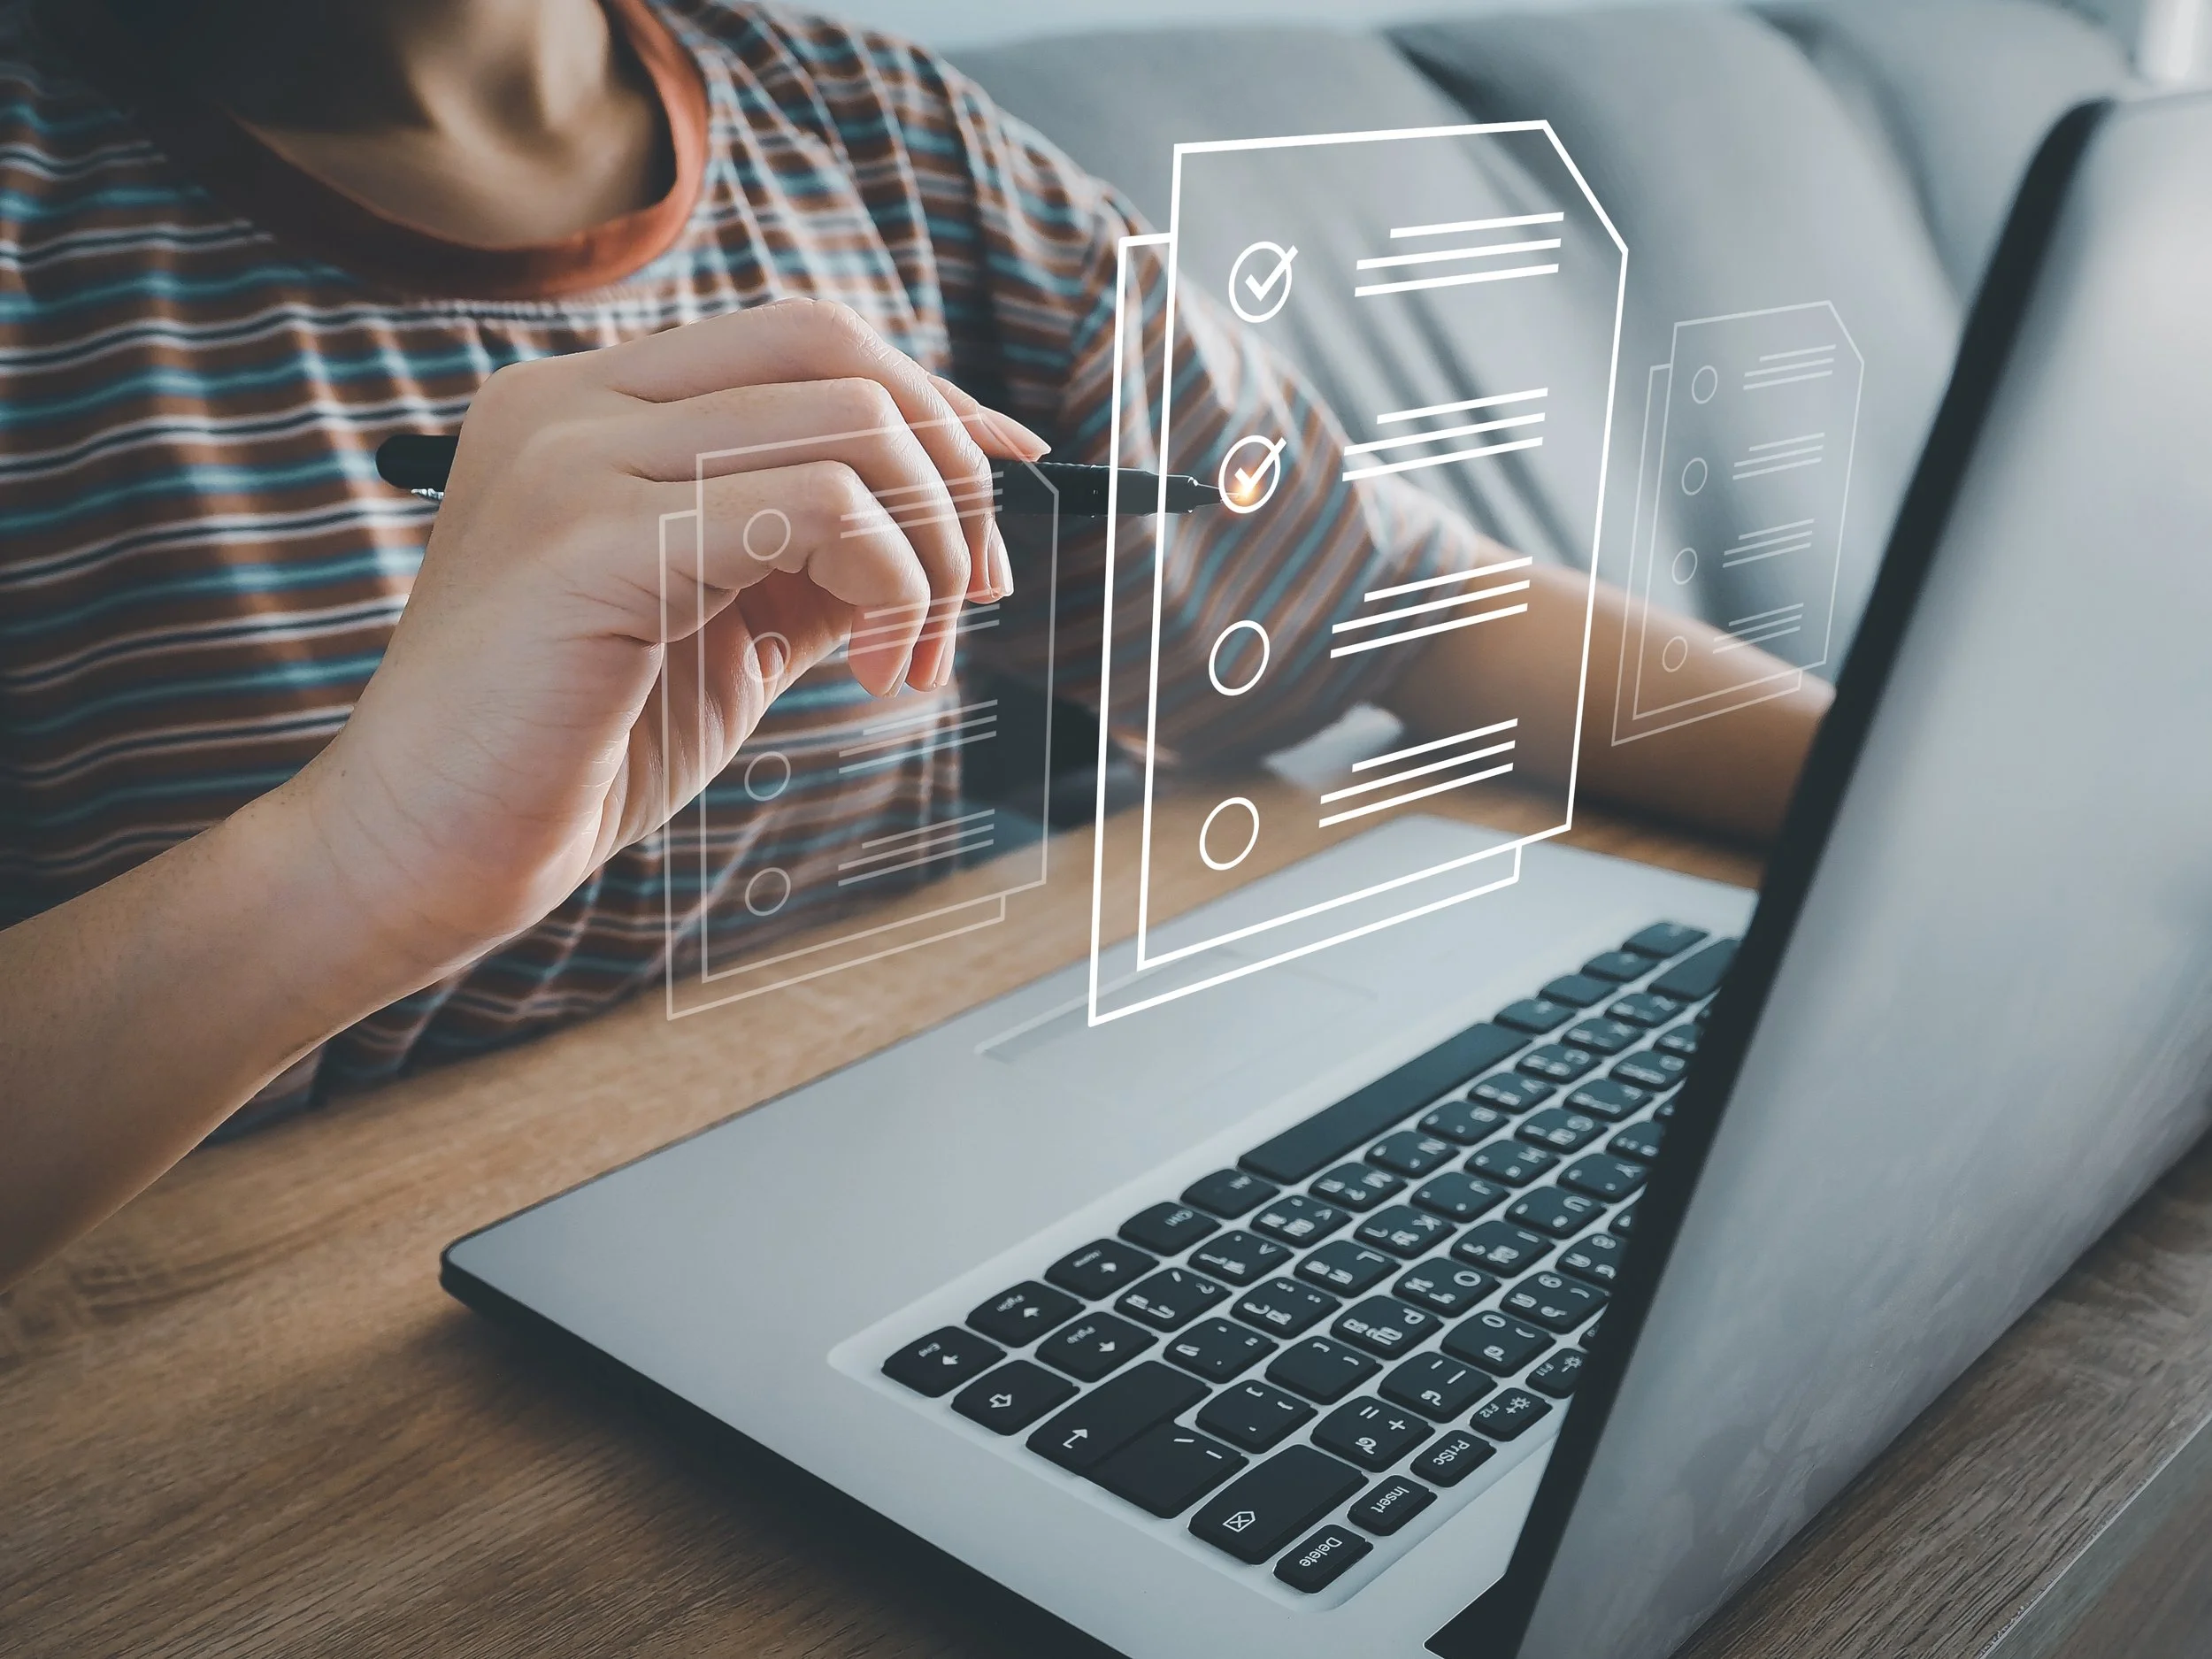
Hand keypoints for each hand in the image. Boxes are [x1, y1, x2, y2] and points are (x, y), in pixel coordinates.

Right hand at [291, 298, 1047, 982]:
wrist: (422, 857)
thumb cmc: (574, 751)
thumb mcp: (726, 625)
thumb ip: (816, 554)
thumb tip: (956, 517)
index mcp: (589, 403)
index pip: (803, 341)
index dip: (931, 401)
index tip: (1003, 489)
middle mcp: (570, 400)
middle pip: (835, 347)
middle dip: (947, 463)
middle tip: (979, 589)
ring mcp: (570, 455)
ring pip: (848, 424)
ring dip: (931, 550)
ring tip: (909, 662)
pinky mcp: (590, 537)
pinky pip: (820, 509)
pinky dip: (893, 585)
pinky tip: (873, 674)